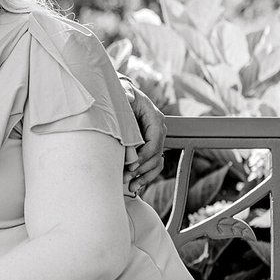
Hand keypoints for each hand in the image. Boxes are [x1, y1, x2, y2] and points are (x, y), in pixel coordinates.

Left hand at [121, 78, 166, 194]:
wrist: (121, 97)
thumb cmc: (122, 95)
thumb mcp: (124, 93)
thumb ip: (126, 95)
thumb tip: (128, 97)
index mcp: (155, 118)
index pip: (154, 141)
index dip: (144, 155)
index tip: (131, 165)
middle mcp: (158, 130)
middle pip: (156, 154)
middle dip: (141, 169)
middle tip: (125, 177)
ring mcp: (155, 139)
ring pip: (156, 163)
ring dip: (144, 176)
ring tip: (130, 186)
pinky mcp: (149, 147)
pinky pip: (153, 165)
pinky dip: (145, 176)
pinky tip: (135, 185)